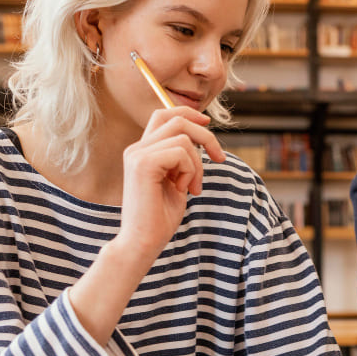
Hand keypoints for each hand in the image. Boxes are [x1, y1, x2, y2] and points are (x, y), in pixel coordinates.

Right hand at [115, 106, 226, 260]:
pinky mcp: (143, 164)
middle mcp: (136, 148)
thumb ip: (182, 159)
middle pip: (176, 119)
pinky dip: (190, 171)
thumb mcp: (176, 181)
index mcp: (142, 151)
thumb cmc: (160, 218)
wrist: (142, 242)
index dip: (188, 114)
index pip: (163, 114)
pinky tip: (182, 190)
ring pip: (183, 138)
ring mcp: (137, 155)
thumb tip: (201, 138)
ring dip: (197, 164)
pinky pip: (181, 152)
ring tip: (191, 187)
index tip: (208, 124)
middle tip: (220, 159)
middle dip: (205, 136)